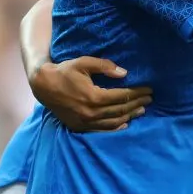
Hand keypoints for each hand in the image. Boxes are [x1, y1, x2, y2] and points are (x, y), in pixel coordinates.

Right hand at [30, 57, 151, 131]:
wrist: (43, 85)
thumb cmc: (65, 71)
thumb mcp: (84, 63)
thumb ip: (105, 66)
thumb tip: (124, 73)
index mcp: (93, 96)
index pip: (122, 97)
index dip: (137, 93)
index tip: (149, 89)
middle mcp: (90, 112)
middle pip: (120, 110)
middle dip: (137, 104)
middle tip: (149, 99)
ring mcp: (84, 122)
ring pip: (113, 122)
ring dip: (129, 116)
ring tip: (141, 110)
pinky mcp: (79, 127)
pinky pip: (101, 130)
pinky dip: (114, 128)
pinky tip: (124, 124)